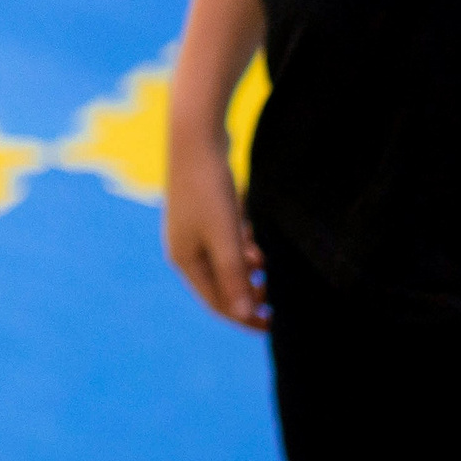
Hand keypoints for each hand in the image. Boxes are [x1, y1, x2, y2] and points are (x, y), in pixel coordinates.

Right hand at [164, 132, 265, 329]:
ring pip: (226, 262)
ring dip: (248, 269)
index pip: (216, 303)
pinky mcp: (203, 211)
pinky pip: (226, 242)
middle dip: (248, 292)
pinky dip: (243, 247)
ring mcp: (192, 229)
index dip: (244, 317)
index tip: (274, 323)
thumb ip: (234, 276)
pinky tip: (255, 239)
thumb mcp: (226, 237)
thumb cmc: (209, 188)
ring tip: (266, 262)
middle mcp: (185, 248)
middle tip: (276, 294)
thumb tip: (242, 315)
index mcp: (185, 260)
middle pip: (220, 285)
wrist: (195, 136)